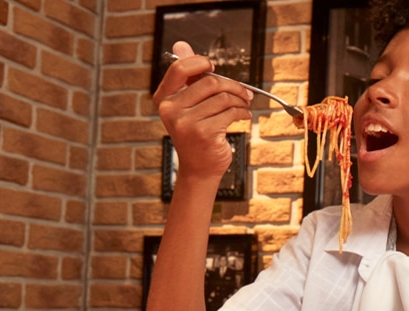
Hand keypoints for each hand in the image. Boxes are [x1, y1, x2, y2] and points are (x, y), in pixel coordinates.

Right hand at [152, 41, 253, 180]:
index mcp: (163, 98)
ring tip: (244, 105)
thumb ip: (187, 75)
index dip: (200, 63)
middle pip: (209, 82)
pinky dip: (242, 112)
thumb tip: (180, 44)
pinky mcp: (203, 132)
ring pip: (223, 97)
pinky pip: (230, 112)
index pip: (179, 68)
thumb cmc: (196, 134)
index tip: (214, 68)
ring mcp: (185, 122)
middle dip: (233, 85)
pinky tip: (243, 116)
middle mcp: (170, 109)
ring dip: (240, 100)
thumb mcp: (188, 104)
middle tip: (244, 92)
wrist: (199, 168)